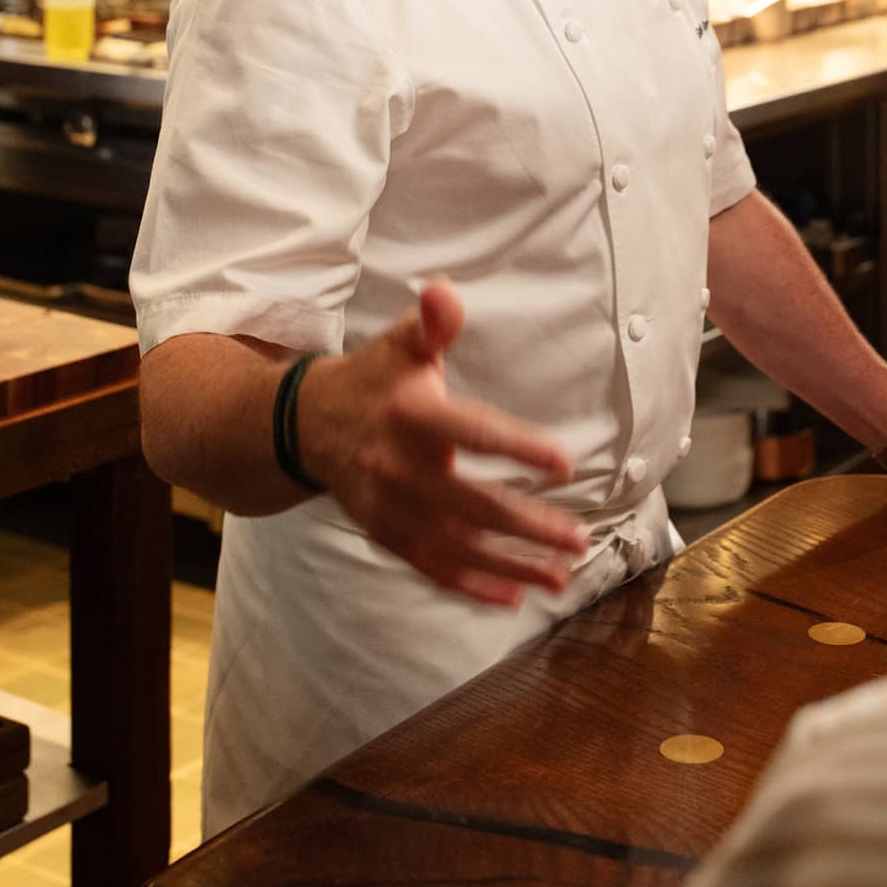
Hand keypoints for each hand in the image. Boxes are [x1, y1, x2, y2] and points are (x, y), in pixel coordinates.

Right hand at [298, 279, 587, 606]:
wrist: (307, 426)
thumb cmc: (374, 380)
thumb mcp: (400, 343)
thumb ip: (431, 324)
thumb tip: (443, 291)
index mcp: (413, 416)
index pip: (474, 434)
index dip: (519, 448)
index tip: (565, 464)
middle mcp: (401, 469)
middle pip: (472, 504)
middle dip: (529, 526)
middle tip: (580, 537)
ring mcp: (392, 510)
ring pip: (459, 547)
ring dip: (513, 564)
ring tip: (563, 575)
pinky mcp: (388, 535)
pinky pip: (432, 568)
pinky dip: (472, 586)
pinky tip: (515, 595)